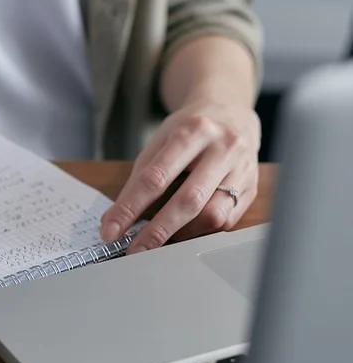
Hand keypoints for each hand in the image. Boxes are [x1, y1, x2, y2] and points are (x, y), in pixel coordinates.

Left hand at [100, 99, 260, 252]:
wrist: (230, 112)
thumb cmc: (189, 129)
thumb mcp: (160, 141)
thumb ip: (140, 178)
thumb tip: (117, 218)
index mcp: (192, 131)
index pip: (155, 178)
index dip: (130, 208)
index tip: (111, 230)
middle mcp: (223, 148)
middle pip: (188, 200)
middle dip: (157, 231)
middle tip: (135, 250)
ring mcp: (243, 169)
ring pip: (212, 215)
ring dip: (181, 234)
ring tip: (161, 238)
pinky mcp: (253, 187)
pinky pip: (226, 220)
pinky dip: (201, 230)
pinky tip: (186, 229)